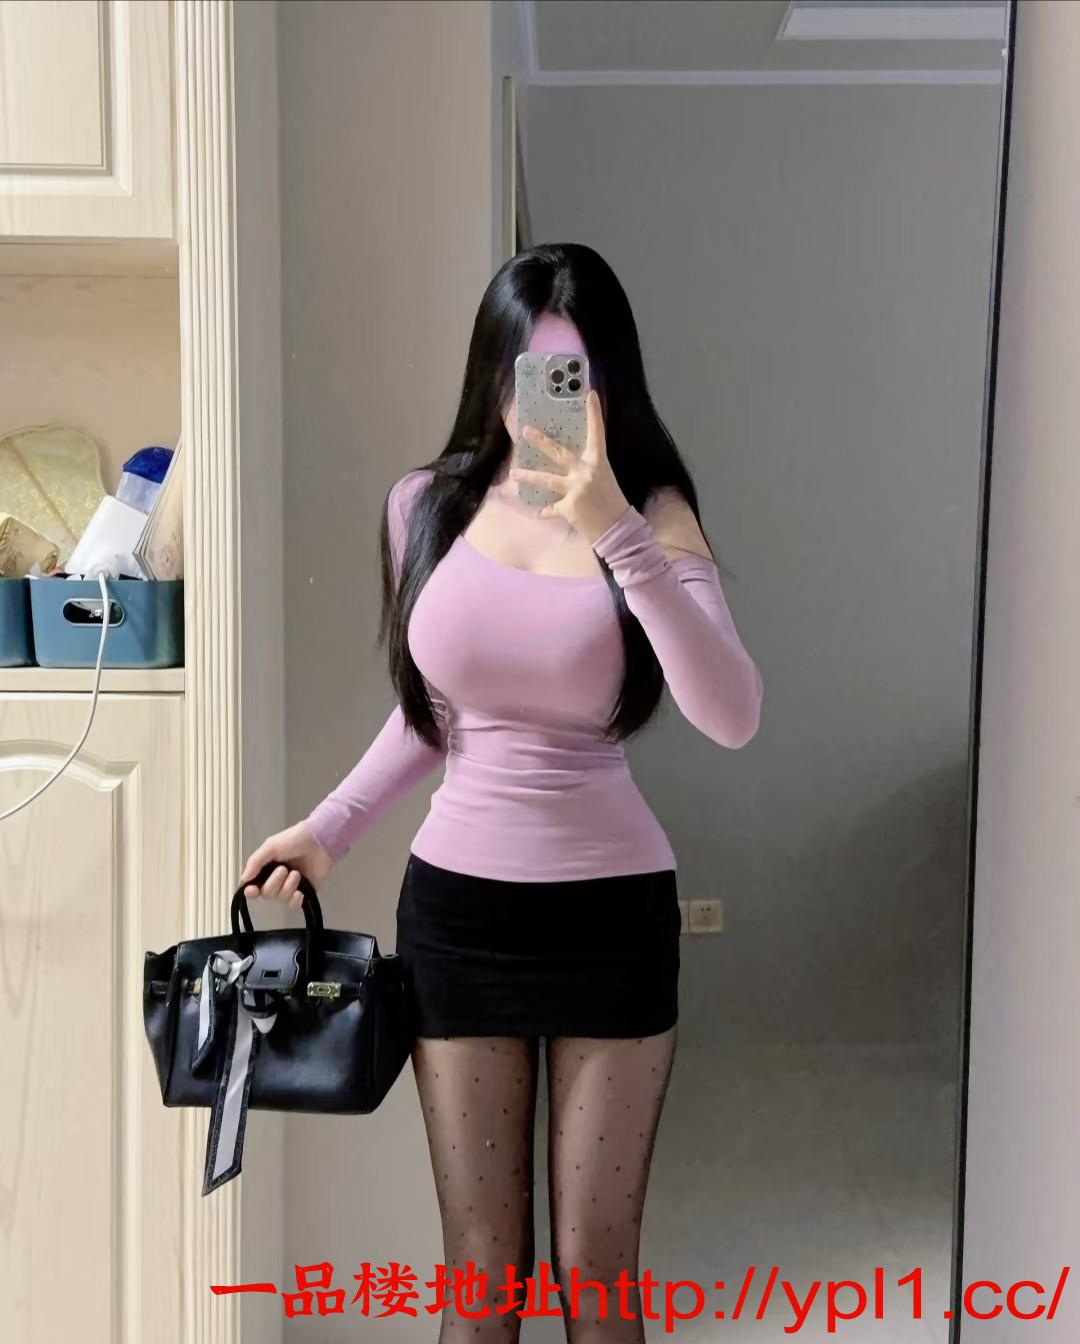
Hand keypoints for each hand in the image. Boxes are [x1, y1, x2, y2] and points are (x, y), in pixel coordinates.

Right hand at [239, 821, 334, 909]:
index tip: (253, 889)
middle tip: (284, 869)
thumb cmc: (295, 839)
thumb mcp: (270, 846)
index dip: (251, 891)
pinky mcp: (305, 892)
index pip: (253, 886)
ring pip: (280, 899)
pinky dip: (295, 900)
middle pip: (267, 894)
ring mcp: (291, 887)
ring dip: (287, 887)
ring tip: (297, 874)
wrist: (320, 840)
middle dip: (274, 883)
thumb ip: (255, 863)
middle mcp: (276, 880)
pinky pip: (294, 905)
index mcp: (266, 869)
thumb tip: (243, 880)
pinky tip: (300, 892)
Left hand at [510, 389, 631, 543]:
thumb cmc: (613, 502)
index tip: (590, 394)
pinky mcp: (568, 508)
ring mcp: (575, 490)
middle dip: (541, 442)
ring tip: (514, 473)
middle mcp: (585, 473)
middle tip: (525, 431)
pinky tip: (539, 512)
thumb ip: (587, 468)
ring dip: (528, 476)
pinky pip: (551, 508)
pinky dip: (546, 511)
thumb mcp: (604, 478)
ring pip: (546, 480)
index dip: (594, 413)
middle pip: (559, 453)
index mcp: (598, 462)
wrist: (617, 528)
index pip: (597, 433)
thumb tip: (568, 461)